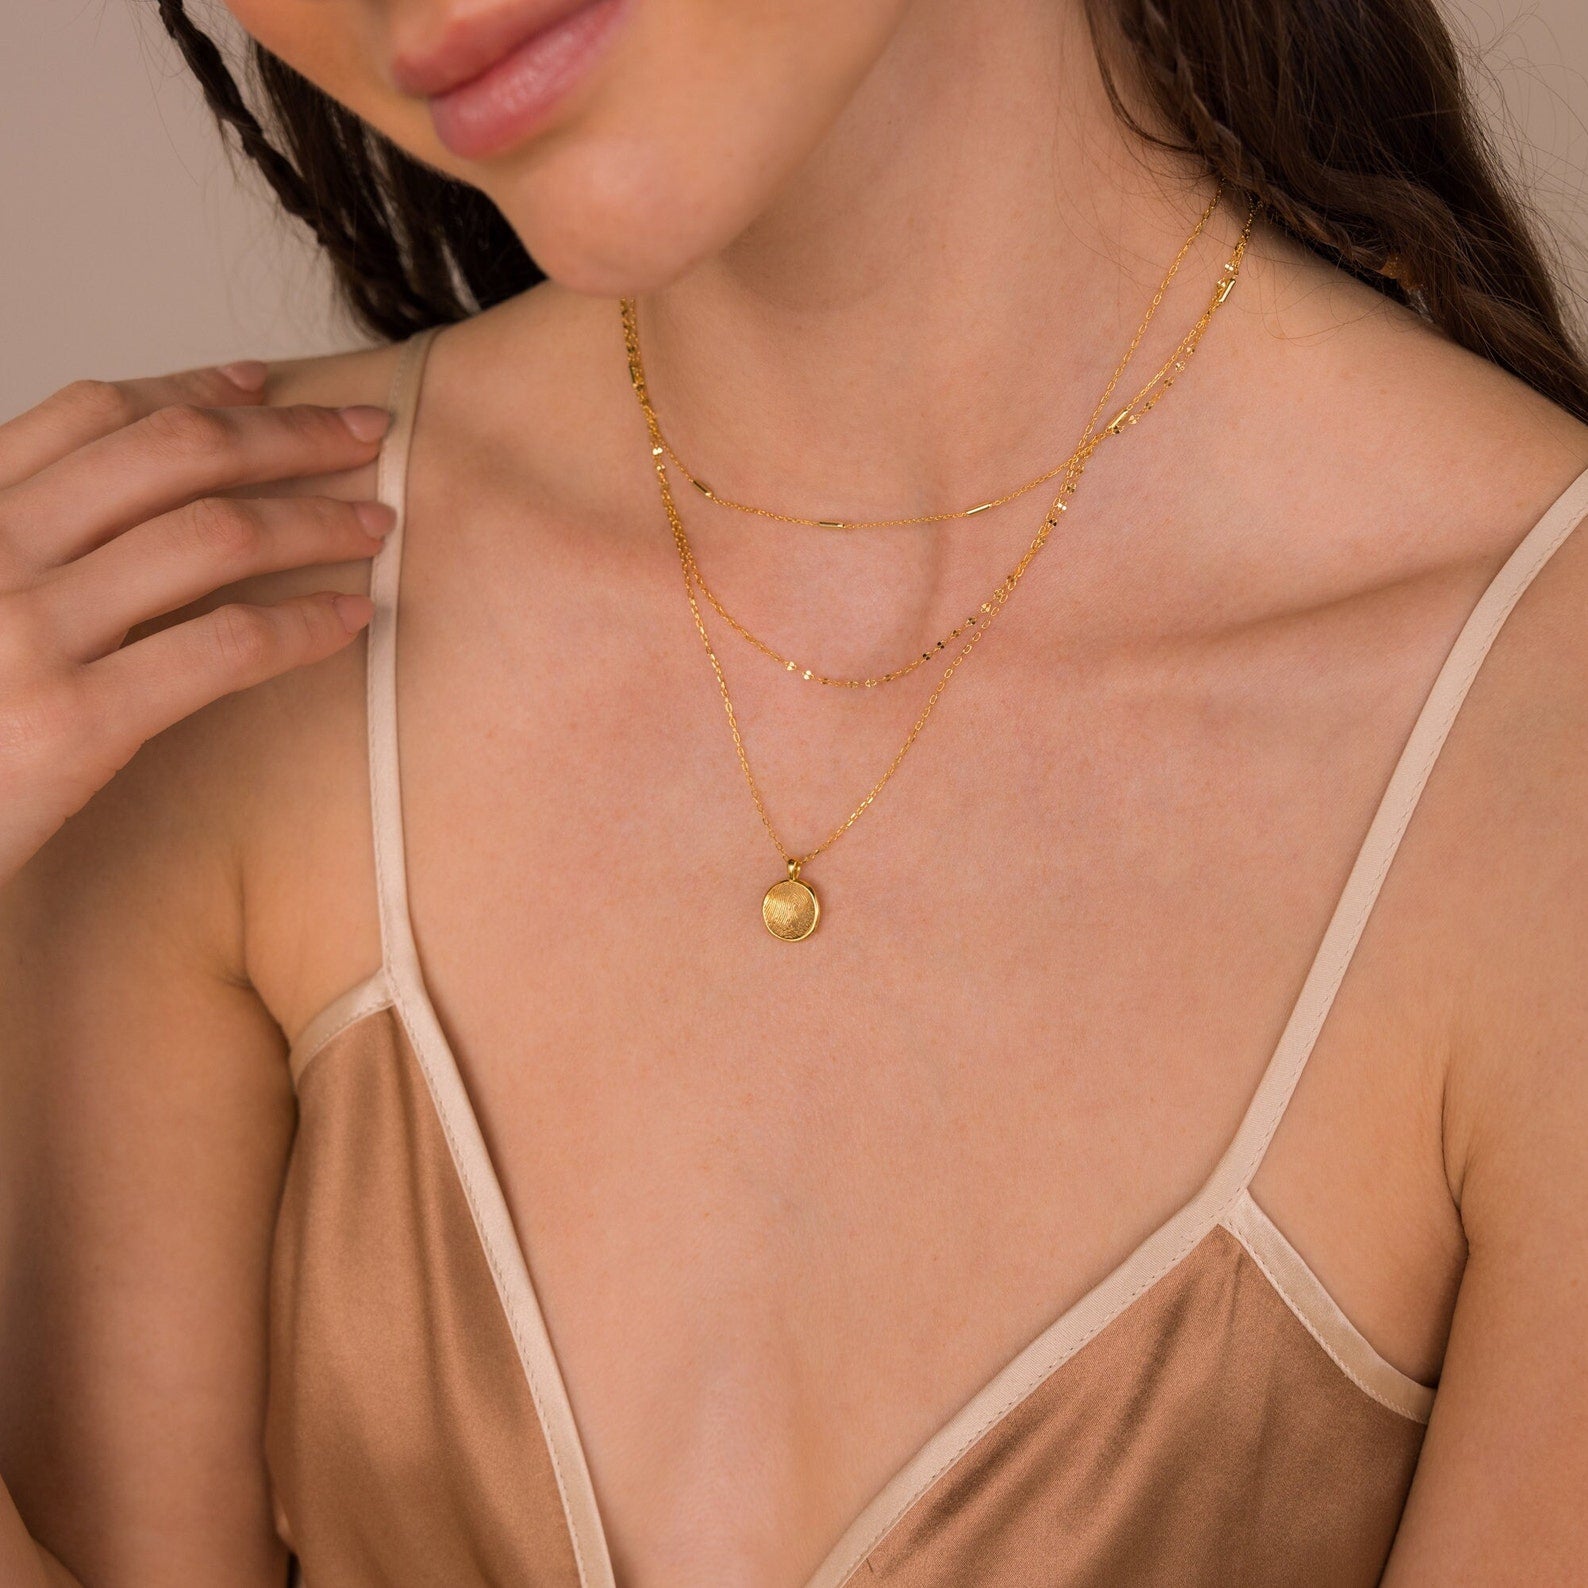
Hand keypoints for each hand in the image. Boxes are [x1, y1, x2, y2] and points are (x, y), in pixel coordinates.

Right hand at [0, 360, 395, 887]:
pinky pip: (221, 648)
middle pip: (172, 455)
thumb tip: (127, 515)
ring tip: (378, 522)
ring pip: (212, 537)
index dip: (193, 389)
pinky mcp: (71, 722)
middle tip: (364, 431)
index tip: (264, 385)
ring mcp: (27, 633)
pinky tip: (352, 621)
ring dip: (315, 518)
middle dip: (285, 434)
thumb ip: (23, 549)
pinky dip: (303, 626)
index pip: (91, 414)